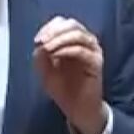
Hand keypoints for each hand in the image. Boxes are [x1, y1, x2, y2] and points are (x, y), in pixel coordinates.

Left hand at [33, 16, 105, 133]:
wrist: (77, 110)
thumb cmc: (63, 89)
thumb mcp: (45, 71)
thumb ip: (41, 56)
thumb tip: (40, 43)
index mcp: (73, 41)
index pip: (63, 23)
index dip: (49, 27)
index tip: (37, 40)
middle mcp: (86, 42)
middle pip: (72, 24)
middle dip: (54, 31)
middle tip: (41, 41)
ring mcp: (93, 51)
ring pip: (78, 34)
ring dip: (60, 39)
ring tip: (47, 48)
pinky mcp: (97, 63)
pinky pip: (82, 50)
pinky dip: (66, 50)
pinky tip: (56, 56)